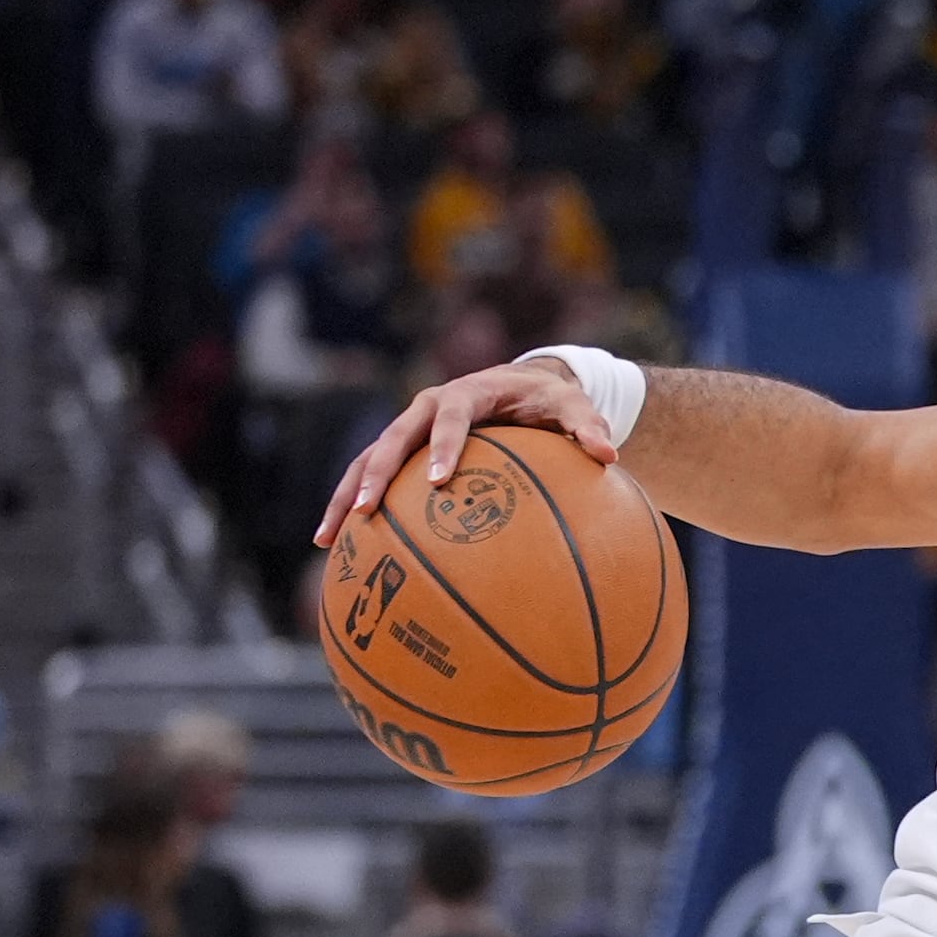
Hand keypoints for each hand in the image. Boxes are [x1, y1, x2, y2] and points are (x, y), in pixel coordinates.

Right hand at [318, 356, 616, 549]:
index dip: (443, 444)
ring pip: (367, 461)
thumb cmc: (548, 400)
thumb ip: (588, 426)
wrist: (521, 386)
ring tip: (326, 538)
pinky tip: (336, 549)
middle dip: (377, 474)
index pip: (451, 416)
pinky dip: (351, 508)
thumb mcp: (573, 406)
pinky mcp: (402, 454)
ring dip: (347, 496)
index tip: (439, 479)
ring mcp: (409, 431)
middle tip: (368, 510)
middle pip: (393, 439)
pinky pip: (370, 480)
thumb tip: (609, 454)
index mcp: (466, 393)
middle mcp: (427, 409)